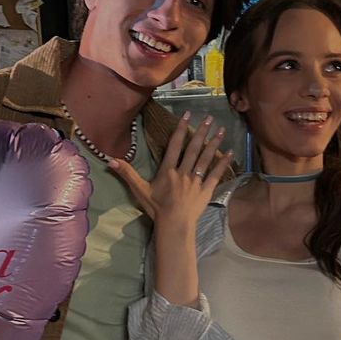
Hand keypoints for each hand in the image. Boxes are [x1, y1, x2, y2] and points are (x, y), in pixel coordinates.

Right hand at [107, 113, 232, 224]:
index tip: (187, 115)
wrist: (173, 224)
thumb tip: (109, 159)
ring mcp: (196, 181)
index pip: (175, 145)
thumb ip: (126, 173)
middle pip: (193, 149)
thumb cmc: (156, 208)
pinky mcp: (206, 190)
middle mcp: (183, 172)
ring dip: (214, 143)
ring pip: (206, 158)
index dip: (181, 129)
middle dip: (201, 132)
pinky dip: (223, 164)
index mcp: (168, 170)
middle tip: (210, 118)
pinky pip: (216, 174)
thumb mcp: (139, 190)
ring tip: (221, 130)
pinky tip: (231, 153)